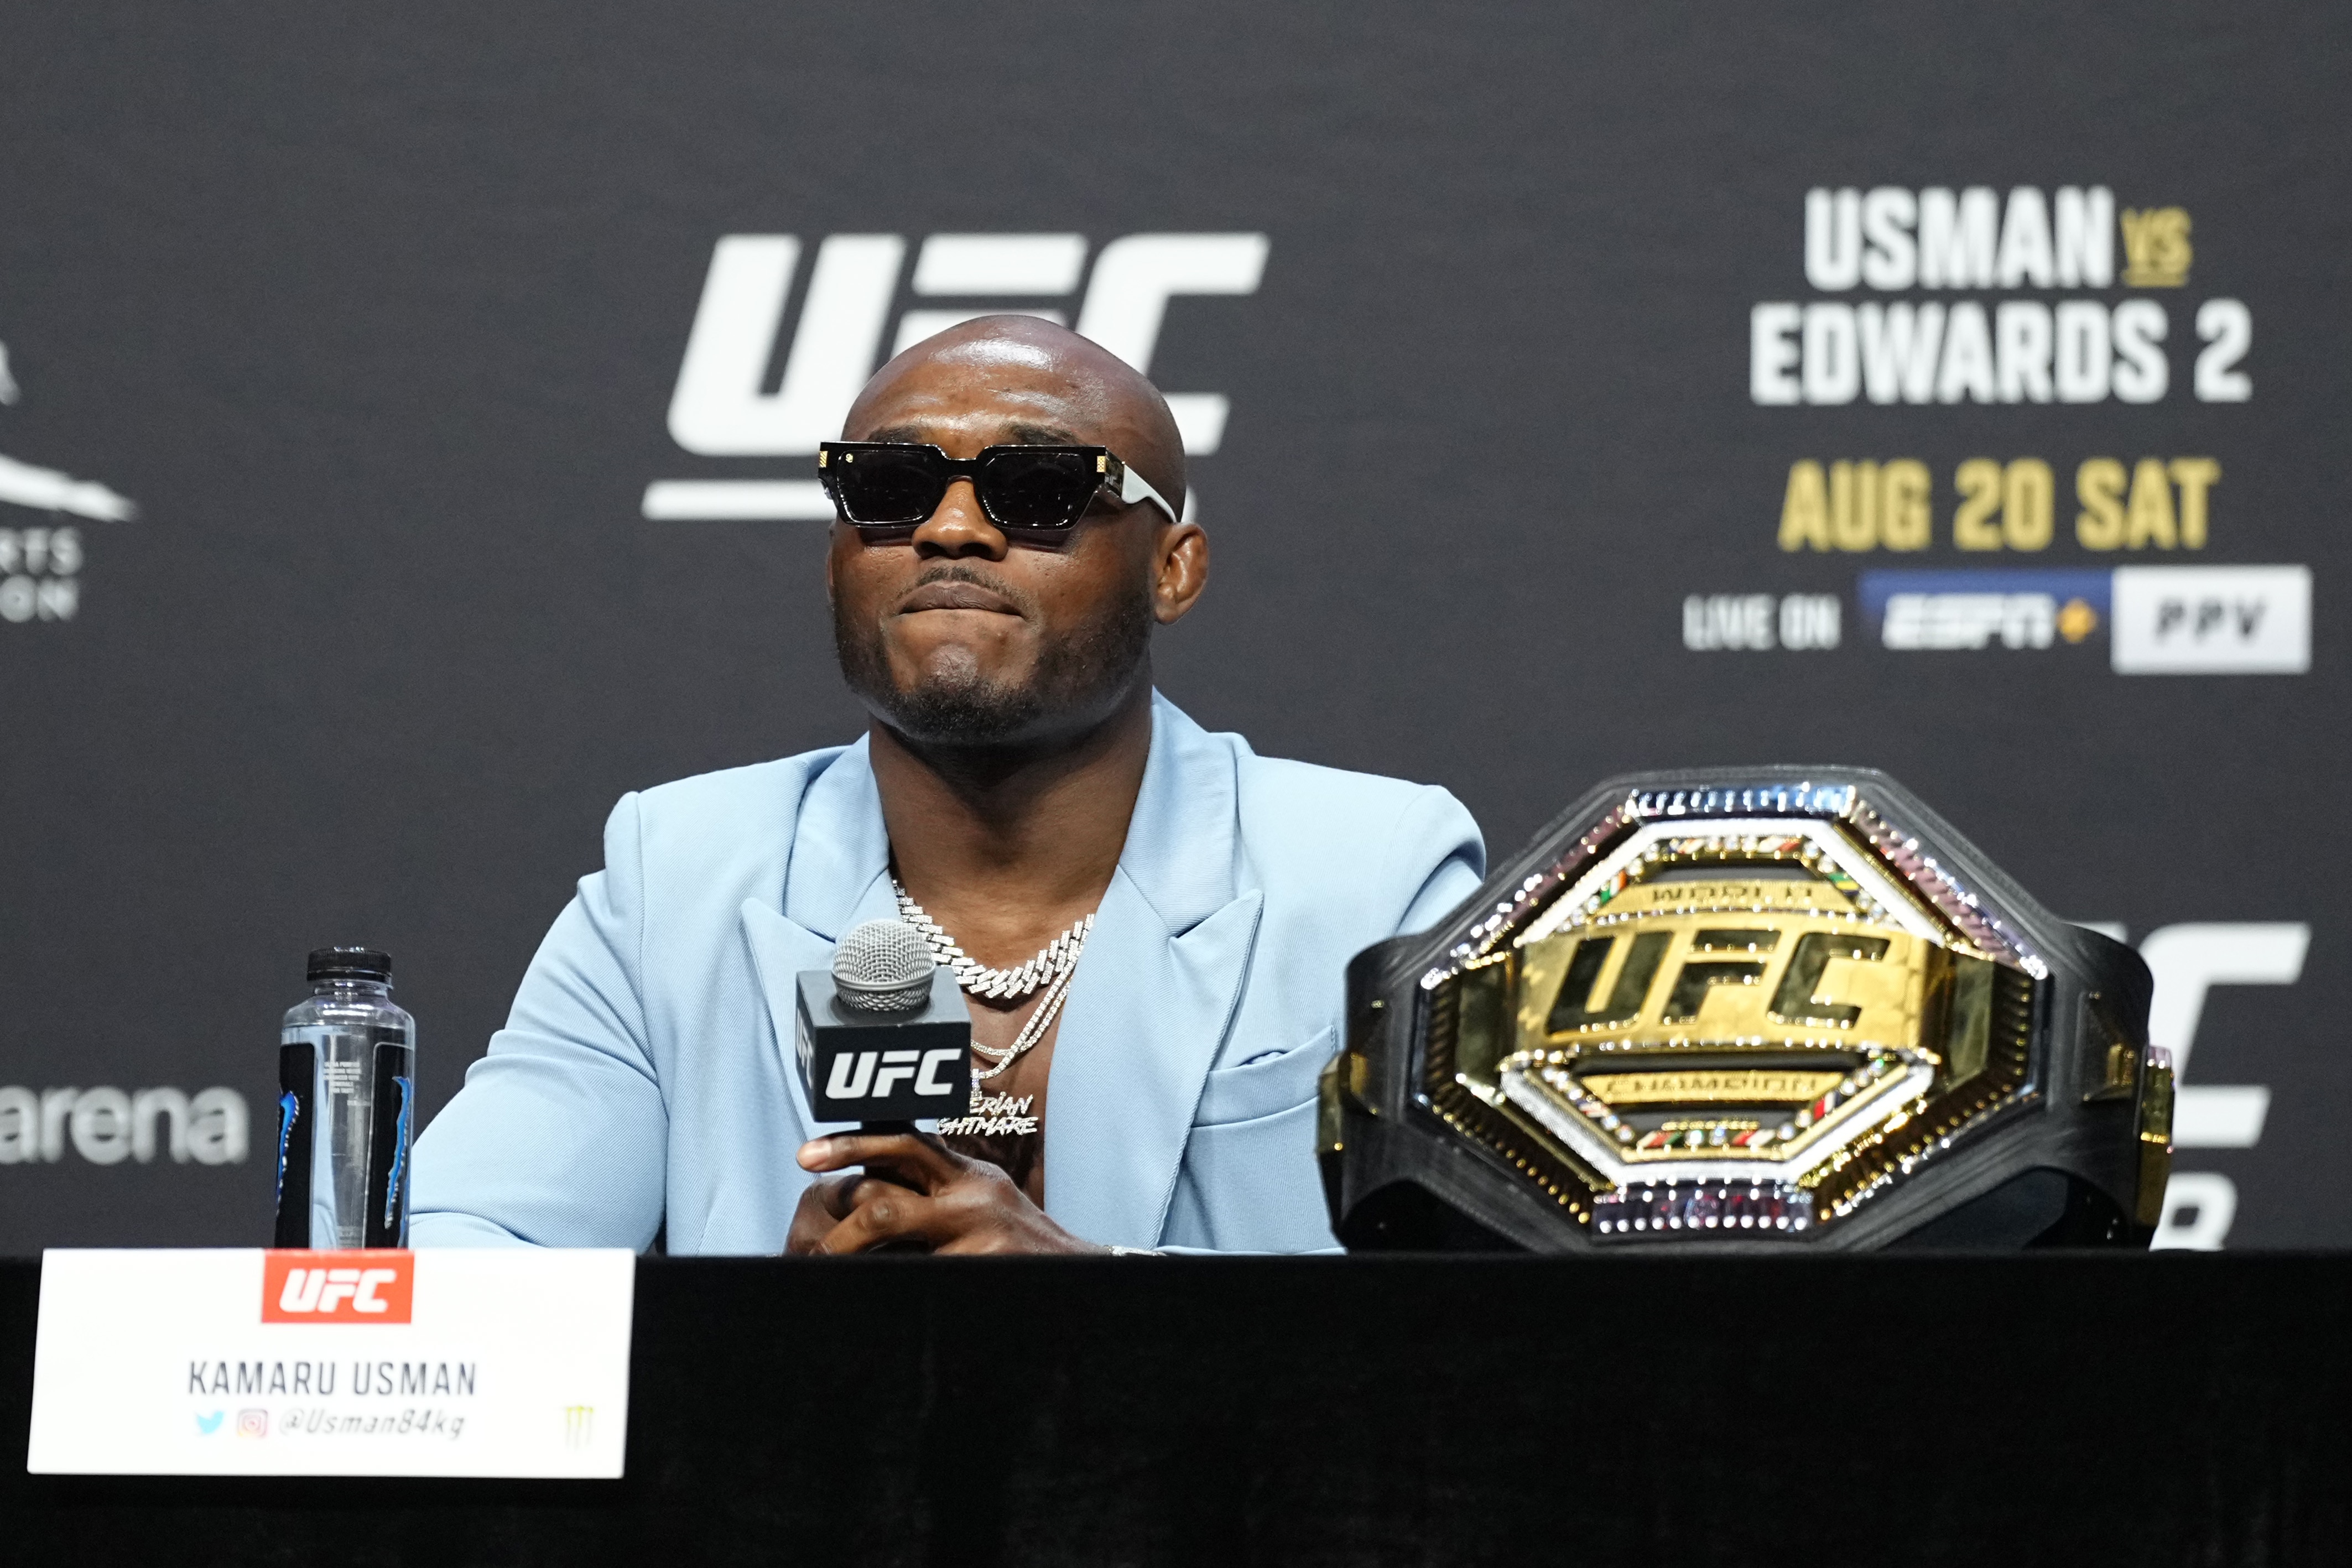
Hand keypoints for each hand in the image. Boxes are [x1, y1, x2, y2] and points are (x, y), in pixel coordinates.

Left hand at [786, 1132, 1106, 1255]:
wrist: (1077, 1273)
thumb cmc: (1015, 1241)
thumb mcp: (982, 1200)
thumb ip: (936, 1189)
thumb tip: (867, 1185)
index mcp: (966, 1172)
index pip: (902, 1143)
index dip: (851, 1146)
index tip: (806, 1155)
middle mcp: (972, 1193)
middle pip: (885, 1193)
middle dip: (838, 1220)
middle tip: (807, 1247)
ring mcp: (978, 1231)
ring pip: (892, 1233)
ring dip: (852, 1254)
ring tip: (829, 1270)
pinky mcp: (984, 1265)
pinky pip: (920, 1275)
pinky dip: (893, 1282)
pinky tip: (877, 1294)